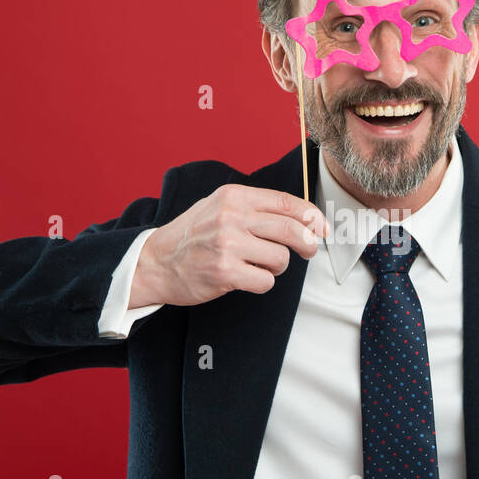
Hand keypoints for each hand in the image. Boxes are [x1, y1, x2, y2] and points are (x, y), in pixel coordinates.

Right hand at [129, 184, 329, 307]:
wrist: (155, 262)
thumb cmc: (193, 236)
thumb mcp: (220, 207)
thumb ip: (256, 208)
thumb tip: (304, 218)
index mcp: (234, 196)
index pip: (287, 202)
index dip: (312, 217)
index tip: (323, 228)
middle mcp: (231, 216)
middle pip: (291, 230)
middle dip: (308, 244)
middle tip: (309, 251)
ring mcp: (227, 244)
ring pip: (281, 258)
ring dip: (276, 266)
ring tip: (256, 265)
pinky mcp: (224, 272)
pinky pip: (266, 281)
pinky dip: (262, 283)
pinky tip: (245, 278)